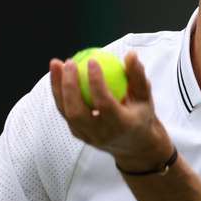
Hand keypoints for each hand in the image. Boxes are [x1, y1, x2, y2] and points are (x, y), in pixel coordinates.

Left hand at [48, 51, 172, 172]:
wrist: (134, 146)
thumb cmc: (141, 116)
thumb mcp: (145, 97)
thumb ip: (138, 76)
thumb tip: (130, 54)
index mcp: (121, 125)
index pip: (104, 104)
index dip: (97, 82)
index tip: (92, 60)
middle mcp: (102, 134)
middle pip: (77, 111)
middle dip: (69, 85)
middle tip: (69, 62)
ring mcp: (87, 136)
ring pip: (66, 112)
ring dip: (57, 87)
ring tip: (56, 64)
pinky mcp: (78, 134)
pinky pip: (65, 112)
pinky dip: (59, 93)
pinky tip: (58, 75)